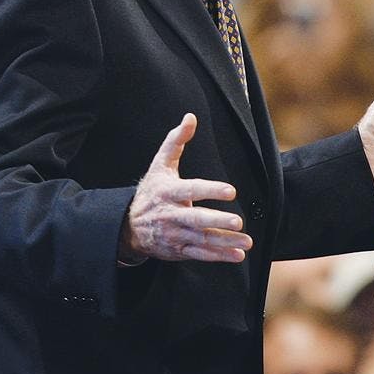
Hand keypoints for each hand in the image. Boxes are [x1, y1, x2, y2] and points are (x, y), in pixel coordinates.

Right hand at [119, 113, 251, 262]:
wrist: (127, 226)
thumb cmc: (151, 191)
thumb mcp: (160, 164)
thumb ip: (176, 140)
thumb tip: (190, 117)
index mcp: (168, 192)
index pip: (191, 189)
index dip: (210, 190)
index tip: (230, 191)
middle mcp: (171, 215)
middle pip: (196, 219)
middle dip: (217, 221)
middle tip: (238, 222)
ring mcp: (175, 234)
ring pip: (202, 239)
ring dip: (225, 242)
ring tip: (246, 242)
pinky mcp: (178, 250)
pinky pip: (200, 254)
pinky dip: (219, 256)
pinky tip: (237, 255)